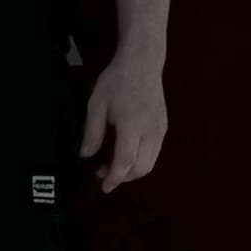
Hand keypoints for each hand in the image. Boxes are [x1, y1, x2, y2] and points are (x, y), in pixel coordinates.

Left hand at [83, 50, 167, 189]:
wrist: (143, 63)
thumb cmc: (116, 81)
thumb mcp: (96, 104)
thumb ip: (92, 132)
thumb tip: (86, 155)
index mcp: (131, 124)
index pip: (125, 161)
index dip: (114, 177)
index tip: (103, 187)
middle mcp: (150, 131)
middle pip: (142, 168)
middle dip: (122, 177)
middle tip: (101, 174)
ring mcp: (160, 130)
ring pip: (150, 163)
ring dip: (132, 171)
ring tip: (111, 166)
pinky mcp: (163, 128)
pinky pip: (154, 153)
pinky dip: (140, 162)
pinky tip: (124, 155)